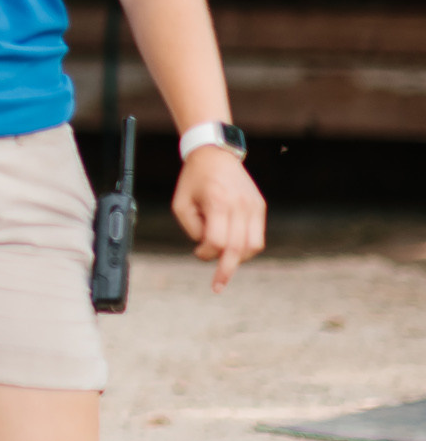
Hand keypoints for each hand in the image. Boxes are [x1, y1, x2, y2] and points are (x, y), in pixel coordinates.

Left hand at [172, 146, 264, 289]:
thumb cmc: (193, 180)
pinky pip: (258, 237)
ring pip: (252, 246)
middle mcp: (239, 205)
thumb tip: (208, 249)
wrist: (215, 154)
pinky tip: (233, 250)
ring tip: (224, 261)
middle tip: (218, 286)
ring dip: (238, 259)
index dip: (206, 253)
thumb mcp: (181, 203)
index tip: (197, 252)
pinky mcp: (260, 207)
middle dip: (226, 270)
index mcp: (217, 202)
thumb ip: (192, 229)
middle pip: (237, 248)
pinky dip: (246, 248)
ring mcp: (253, 206)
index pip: (217, 241)